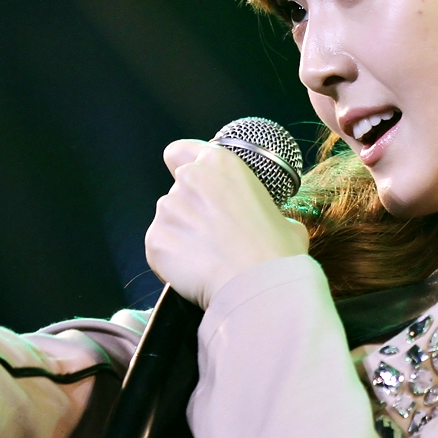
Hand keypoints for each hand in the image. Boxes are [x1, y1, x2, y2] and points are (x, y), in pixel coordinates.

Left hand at [145, 139, 308, 308]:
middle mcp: (189, 178)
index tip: (193, 187)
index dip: (183, 167)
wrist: (260, 285)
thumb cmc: (276, 250)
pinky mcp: (155, 240)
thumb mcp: (282, 217)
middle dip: (188, 211)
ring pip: (167, 221)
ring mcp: (168, 209)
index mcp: (220, 163)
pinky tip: (195, 272)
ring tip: (207, 259)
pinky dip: (171, 260)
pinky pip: (159, 249)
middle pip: (176, 191)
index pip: (179, 152)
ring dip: (180, 236)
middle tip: (211, 235)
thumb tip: (267, 224)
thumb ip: (261, 210)